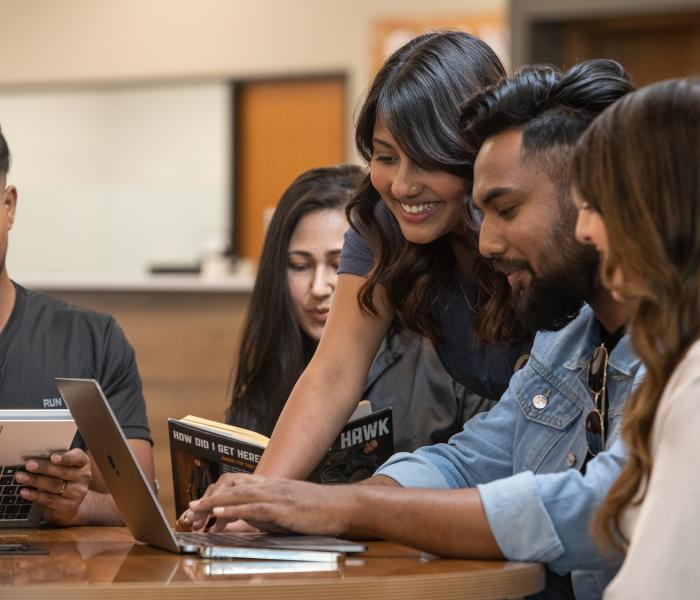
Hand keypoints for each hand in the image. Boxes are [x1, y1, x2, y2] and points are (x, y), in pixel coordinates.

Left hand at [15, 449, 92, 525]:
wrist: (70, 503)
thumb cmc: (63, 479)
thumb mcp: (64, 467)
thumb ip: (55, 461)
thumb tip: (35, 456)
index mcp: (83, 463)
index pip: (78, 458)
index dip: (66, 457)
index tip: (53, 457)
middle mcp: (83, 477)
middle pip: (63, 472)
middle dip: (44, 468)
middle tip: (29, 465)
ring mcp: (77, 492)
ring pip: (55, 485)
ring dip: (36, 481)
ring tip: (21, 477)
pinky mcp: (68, 506)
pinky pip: (49, 500)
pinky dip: (35, 495)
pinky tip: (24, 491)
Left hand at [187, 473, 352, 535]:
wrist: (342, 506)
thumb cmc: (317, 511)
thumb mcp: (286, 512)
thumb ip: (263, 515)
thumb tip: (242, 523)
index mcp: (271, 487)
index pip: (238, 487)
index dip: (216, 495)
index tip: (198, 504)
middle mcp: (270, 486)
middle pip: (232, 490)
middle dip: (208, 499)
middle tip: (188, 509)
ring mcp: (276, 495)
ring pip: (238, 497)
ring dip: (214, 504)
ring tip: (194, 510)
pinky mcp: (283, 508)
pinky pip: (253, 508)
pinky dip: (234, 510)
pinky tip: (219, 514)